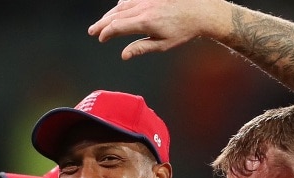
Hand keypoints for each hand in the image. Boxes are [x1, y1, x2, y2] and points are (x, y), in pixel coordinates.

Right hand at [88, 0, 231, 59]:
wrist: (200, 11)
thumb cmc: (183, 30)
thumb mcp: (162, 45)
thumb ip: (141, 48)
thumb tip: (124, 55)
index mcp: (145, 22)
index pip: (117, 26)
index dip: (106, 33)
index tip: (101, 39)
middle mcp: (143, 7)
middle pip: (115, 15)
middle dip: (102, 23)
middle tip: (92, 31)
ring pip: (122, 6)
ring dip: (109, 14)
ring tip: (101, 23)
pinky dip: (122, 5)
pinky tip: (118, 9)